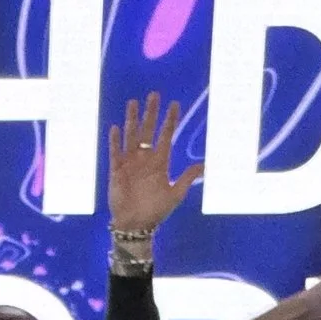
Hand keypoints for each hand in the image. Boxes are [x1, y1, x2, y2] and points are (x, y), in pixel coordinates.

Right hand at [106, 93, 204, 236]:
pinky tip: (116, 128)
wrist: (136, 224)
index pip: (166, 135)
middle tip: (154, 95)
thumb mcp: (175, 193)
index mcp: (160, 161)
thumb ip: (188, 177)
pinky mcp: (116, 170)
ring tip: (133, 103)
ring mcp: (130, 162)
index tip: (175, 104)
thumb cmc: (156, 210)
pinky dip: (115, 141)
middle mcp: (145, 158)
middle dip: (151, 113)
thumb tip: (205, 165)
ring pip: (131, 136)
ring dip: (132, 120)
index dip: (170, 120)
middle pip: (148, 130)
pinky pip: (115, 152)